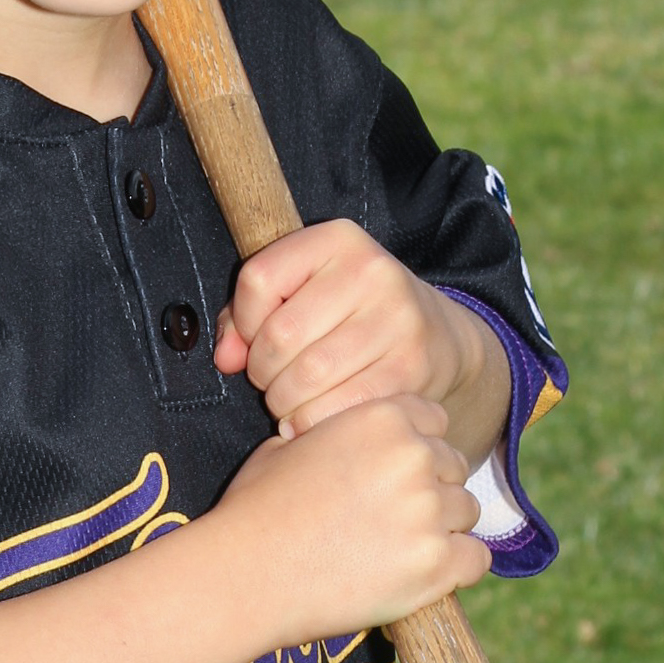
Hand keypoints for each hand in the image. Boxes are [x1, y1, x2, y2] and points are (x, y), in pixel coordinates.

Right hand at [213, 394, 489, 648]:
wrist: (244, 575)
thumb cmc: (255, 512)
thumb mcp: (286, 447)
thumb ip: (334, 436)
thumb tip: (342, 444)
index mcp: (381, 418)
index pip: (434, 421)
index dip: (416, 447)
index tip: (395, 474)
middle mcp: (413, 457)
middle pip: (454, 465)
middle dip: (429, 488)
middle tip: (391, 518)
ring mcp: (428, 512)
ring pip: (466, 512)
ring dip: (442, 527)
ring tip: (397, 549)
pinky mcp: (436, 565)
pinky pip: (476, 558)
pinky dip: (455, 567)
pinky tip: (422, 573)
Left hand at [215, 219, 507, 467]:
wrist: (437, 336)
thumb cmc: (351, 314)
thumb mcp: (301, 291)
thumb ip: (246, 316)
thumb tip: (226, 358)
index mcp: (337, 240)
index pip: (258, 279)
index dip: (242, 321)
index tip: (254, 337)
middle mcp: (372, 271)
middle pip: (279, 335)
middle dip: (262, 371)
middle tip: (273, 379)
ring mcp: (396, 319)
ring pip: (305, 377)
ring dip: (284, 401)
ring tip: (292, 399)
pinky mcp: (409, 368)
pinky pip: (337, 407)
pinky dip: (312, 422)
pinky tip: (314, 416)